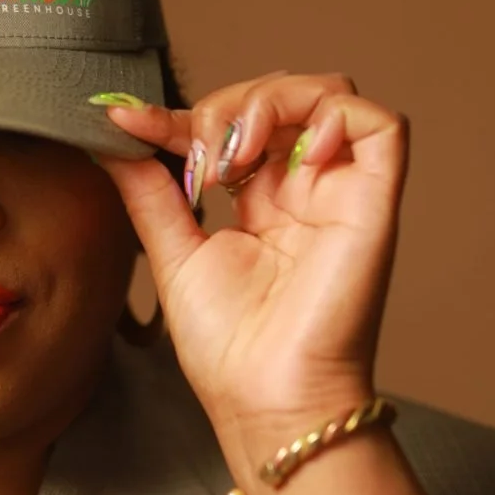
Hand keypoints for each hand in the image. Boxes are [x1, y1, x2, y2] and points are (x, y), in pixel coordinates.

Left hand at [96, 70, 407, 471]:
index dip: (182, 114)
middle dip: (227, 104)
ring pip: (330, 94)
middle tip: (198, 158)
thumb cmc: (229, 347)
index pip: (231, 125)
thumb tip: (112, 132)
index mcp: (264, 201)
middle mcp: (307, 190)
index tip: (127, 121)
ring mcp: (343, 193)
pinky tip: (289, 154)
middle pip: (283, 95)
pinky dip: (336, 115)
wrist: (262, 399)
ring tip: (234, 154)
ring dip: (271, 100)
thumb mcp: (173, 252)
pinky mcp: (374, 204)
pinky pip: (382, 126)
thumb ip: (149, 190)